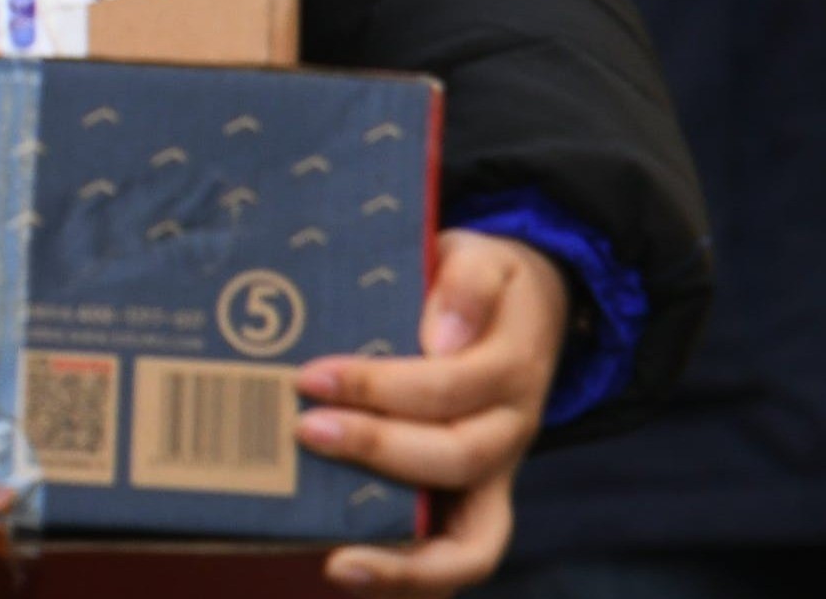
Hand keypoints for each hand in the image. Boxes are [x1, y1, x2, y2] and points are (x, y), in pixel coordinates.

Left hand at [302, 229, 566, 592]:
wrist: (521, 310)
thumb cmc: (482, 283)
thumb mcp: (484, 258)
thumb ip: (469, 284)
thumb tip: (443, 339)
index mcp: (512, 367)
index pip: (450, 386)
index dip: (379, 385)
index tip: (312, 376)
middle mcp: (511, 431)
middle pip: (455, 459)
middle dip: (377, 450)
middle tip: (304, 430)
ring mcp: (495, 476)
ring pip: (473, 541)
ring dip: (406, 557)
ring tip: (338, 562)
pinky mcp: (474, 503)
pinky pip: (460, 558)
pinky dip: (415, 579)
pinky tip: (353, 573)